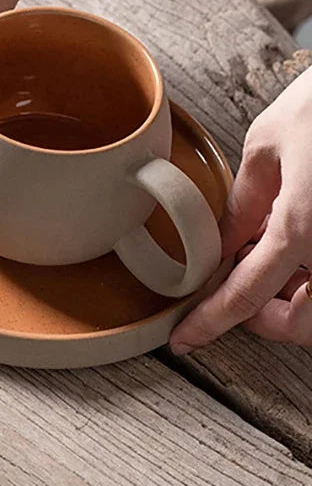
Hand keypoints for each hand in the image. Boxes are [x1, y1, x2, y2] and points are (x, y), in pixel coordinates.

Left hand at [170, 67, 311, 352]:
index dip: (210, 322)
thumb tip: (221, 243)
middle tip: (237, 290)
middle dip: (267, 319)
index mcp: (305, 226)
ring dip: (295, 302)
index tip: (184, 339)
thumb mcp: (269, 146)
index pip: (247, 295)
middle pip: (302, 325)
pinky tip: (297, 249)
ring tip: (269, 260)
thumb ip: (244, 204)